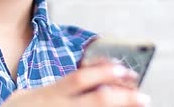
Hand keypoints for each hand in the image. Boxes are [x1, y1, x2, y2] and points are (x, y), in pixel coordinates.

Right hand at [2, 63, 150, 106]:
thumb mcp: (29, 95)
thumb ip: (56, 87)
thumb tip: (84, 74)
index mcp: (49, 94)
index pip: (80, 78)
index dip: (105, 72)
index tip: (124, 70)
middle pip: (96, 101)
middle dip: (123, 97)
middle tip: (143, 95)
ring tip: (138, 106)